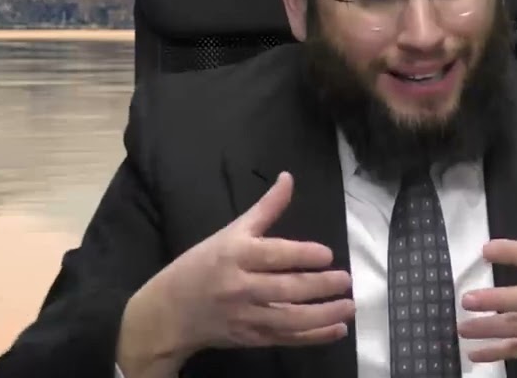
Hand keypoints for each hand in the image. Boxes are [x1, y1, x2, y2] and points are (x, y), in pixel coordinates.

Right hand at [119, 172, 354, 373]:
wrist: (167, 313)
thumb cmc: (201, 265)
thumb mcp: (229, 232)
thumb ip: (265, 209)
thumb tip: (289, 178)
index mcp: (234, 255)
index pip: (271, 255)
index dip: (301, 255)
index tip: (327, 254)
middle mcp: (239, 287)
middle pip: (284, 288)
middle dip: (318, 286)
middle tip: (346, 279)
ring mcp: (245, 316)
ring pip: (289, 319)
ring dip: (323, 315)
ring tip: (349, 306)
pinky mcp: (250, 339)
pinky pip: (286, 339)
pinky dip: (313, 337)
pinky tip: (337, 329)